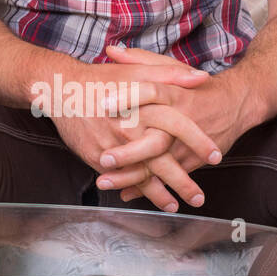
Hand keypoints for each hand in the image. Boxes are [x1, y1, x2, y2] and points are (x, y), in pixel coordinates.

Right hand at [42, 57, 219, 211]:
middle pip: (162, 159)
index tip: (216, 156)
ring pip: (140, 175)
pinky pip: (119, 177)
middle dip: (182, 181)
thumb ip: (171, 73)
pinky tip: (144, 198)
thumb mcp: (137, 70)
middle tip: (199, 198)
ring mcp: (112, 145)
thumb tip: (202, 77)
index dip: (199, 141)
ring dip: (159, 194)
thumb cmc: (101, 78)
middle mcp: (129, 128)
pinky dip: (132, 190)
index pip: (178, 125)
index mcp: (143, 106)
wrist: (61, 88)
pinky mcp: (96, 156)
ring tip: (175, 205)